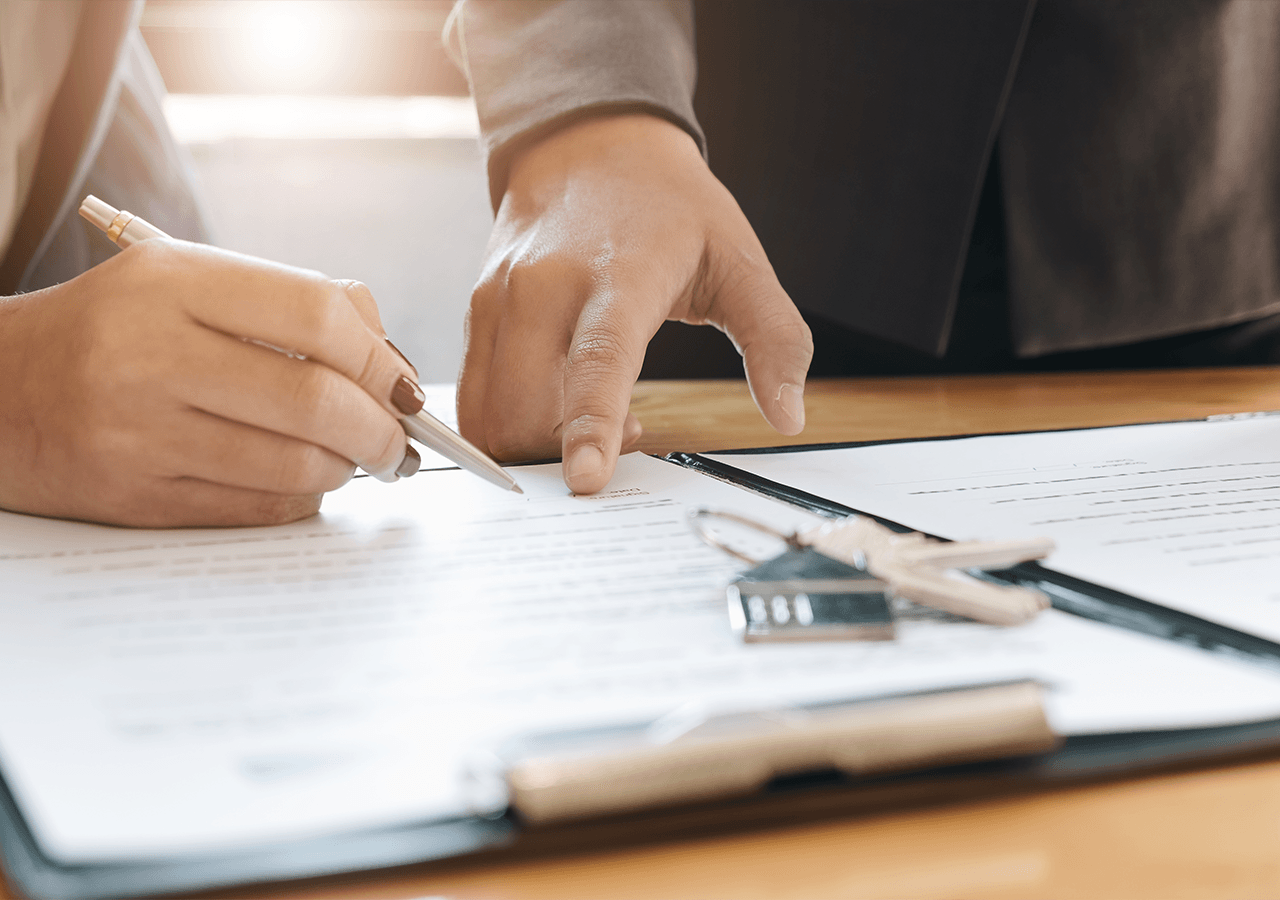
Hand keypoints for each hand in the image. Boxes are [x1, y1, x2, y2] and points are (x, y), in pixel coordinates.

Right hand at [0, 240, 421, 526]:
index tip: (403, 387)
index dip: (381, 358)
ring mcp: (138, 432)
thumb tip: (391, 363)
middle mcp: (150, 353)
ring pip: (296, 464)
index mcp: (171, 281)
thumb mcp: (186, 283)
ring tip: (351, 459)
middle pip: (317, 399)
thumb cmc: (114, 332)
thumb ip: (290, 303)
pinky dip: (303, 499)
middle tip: (397, 441)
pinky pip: (258, 509)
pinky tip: (304, 482)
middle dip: (381, 429)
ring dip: (347, 468)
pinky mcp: (134, 498)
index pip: (318, 314)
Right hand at [458, 113, 812, 492]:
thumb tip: (790, 415)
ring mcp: (502, 298)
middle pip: (530, 404)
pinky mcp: (478, 310)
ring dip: (537, 445)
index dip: (590, 424)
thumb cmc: (670, 204)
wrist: (589, 142)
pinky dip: (510, 425)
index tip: (585, 479)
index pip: (599, 359)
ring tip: (593, 420)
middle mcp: (547, 287)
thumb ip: (774, 339)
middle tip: (627, 437)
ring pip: (492, 411)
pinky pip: (475, 397)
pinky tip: (556, 406)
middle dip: (565, 453)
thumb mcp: (740, 260)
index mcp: (620, 274)